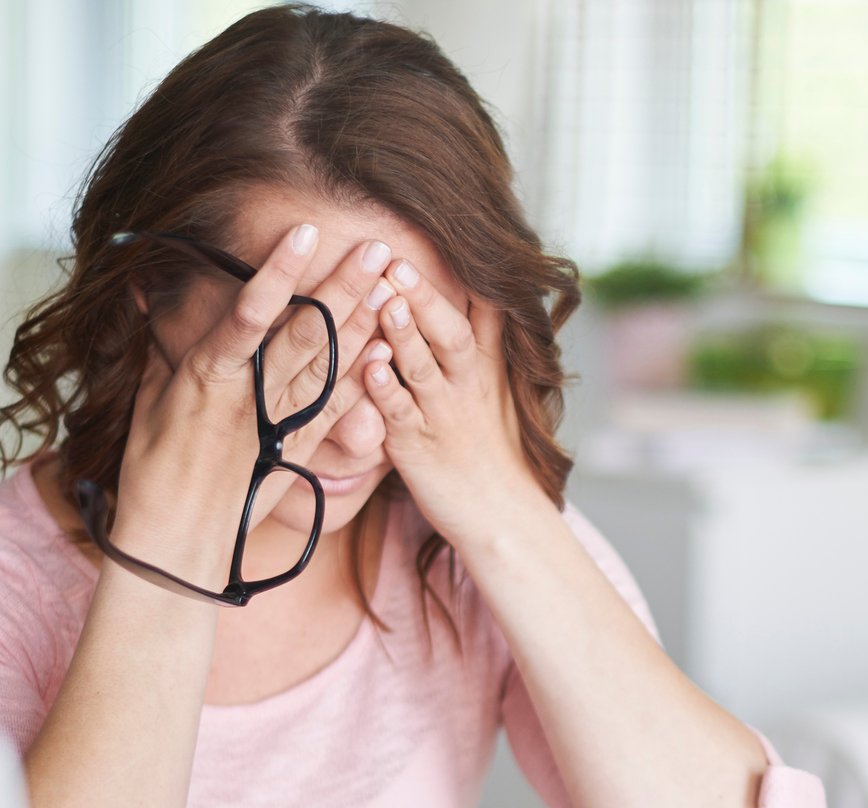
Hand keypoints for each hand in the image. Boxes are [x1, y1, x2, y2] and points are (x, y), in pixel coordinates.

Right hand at [110, 222, 389, 582]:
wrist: (177, 543)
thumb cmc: (153, 470)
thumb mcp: (149, 400)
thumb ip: (161, 346)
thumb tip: (151, 293)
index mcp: (207, 376)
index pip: (249, 313)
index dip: (279, 272)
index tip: (306, 231)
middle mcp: (250, 396)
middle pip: (305, 333)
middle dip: (343, 287)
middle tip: (378, 247)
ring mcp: (278, 423)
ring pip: (328, 365)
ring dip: (364, 322)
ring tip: (393, 283)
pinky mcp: (298, 449)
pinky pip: (337, 409)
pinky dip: (363, 377)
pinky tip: (387, 347)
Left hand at [356, 257, 548, 543]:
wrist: (500, 511)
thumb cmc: (490, 445)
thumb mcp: (497, 384)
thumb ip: (484, 335)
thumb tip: (482, 284)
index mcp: (484, 367)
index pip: (481, 313)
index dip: (462, 276)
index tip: (444, 237)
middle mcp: (466, 386)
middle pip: (449, 333)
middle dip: (424, 297)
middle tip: (397, 261)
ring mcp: (441, 415)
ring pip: (421, 368)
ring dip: (403, 333)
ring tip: (386, 299)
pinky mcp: (415, 447)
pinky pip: (398, 414)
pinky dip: (383, 390)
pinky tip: (367, 367)